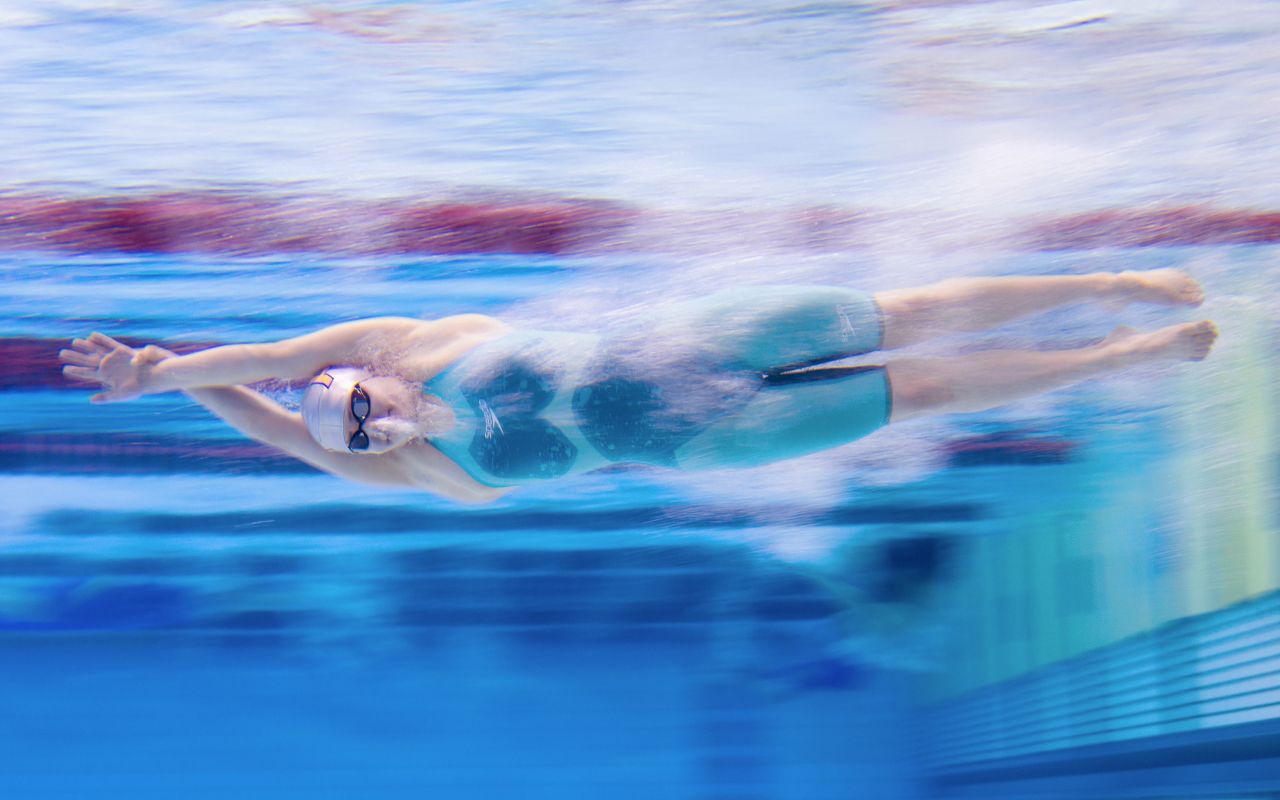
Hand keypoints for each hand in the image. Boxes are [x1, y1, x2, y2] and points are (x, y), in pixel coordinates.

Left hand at [59, 333, 173, 402]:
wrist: (154, 378)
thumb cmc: (139, 388)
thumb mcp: (121, 395)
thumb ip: (106, 397)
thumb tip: (91, 400)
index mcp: (106, 377)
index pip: (87, 373)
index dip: (76, 371)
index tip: (64, 370)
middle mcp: (108, 366)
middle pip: (87, 361)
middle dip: (75, 357)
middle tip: (61, 354)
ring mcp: (114, 358)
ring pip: (96, 351)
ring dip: (85, 346)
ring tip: (74, 342)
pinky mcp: (122, 351)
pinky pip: (109, 344)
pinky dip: (101, 339)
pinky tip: (91, 336)